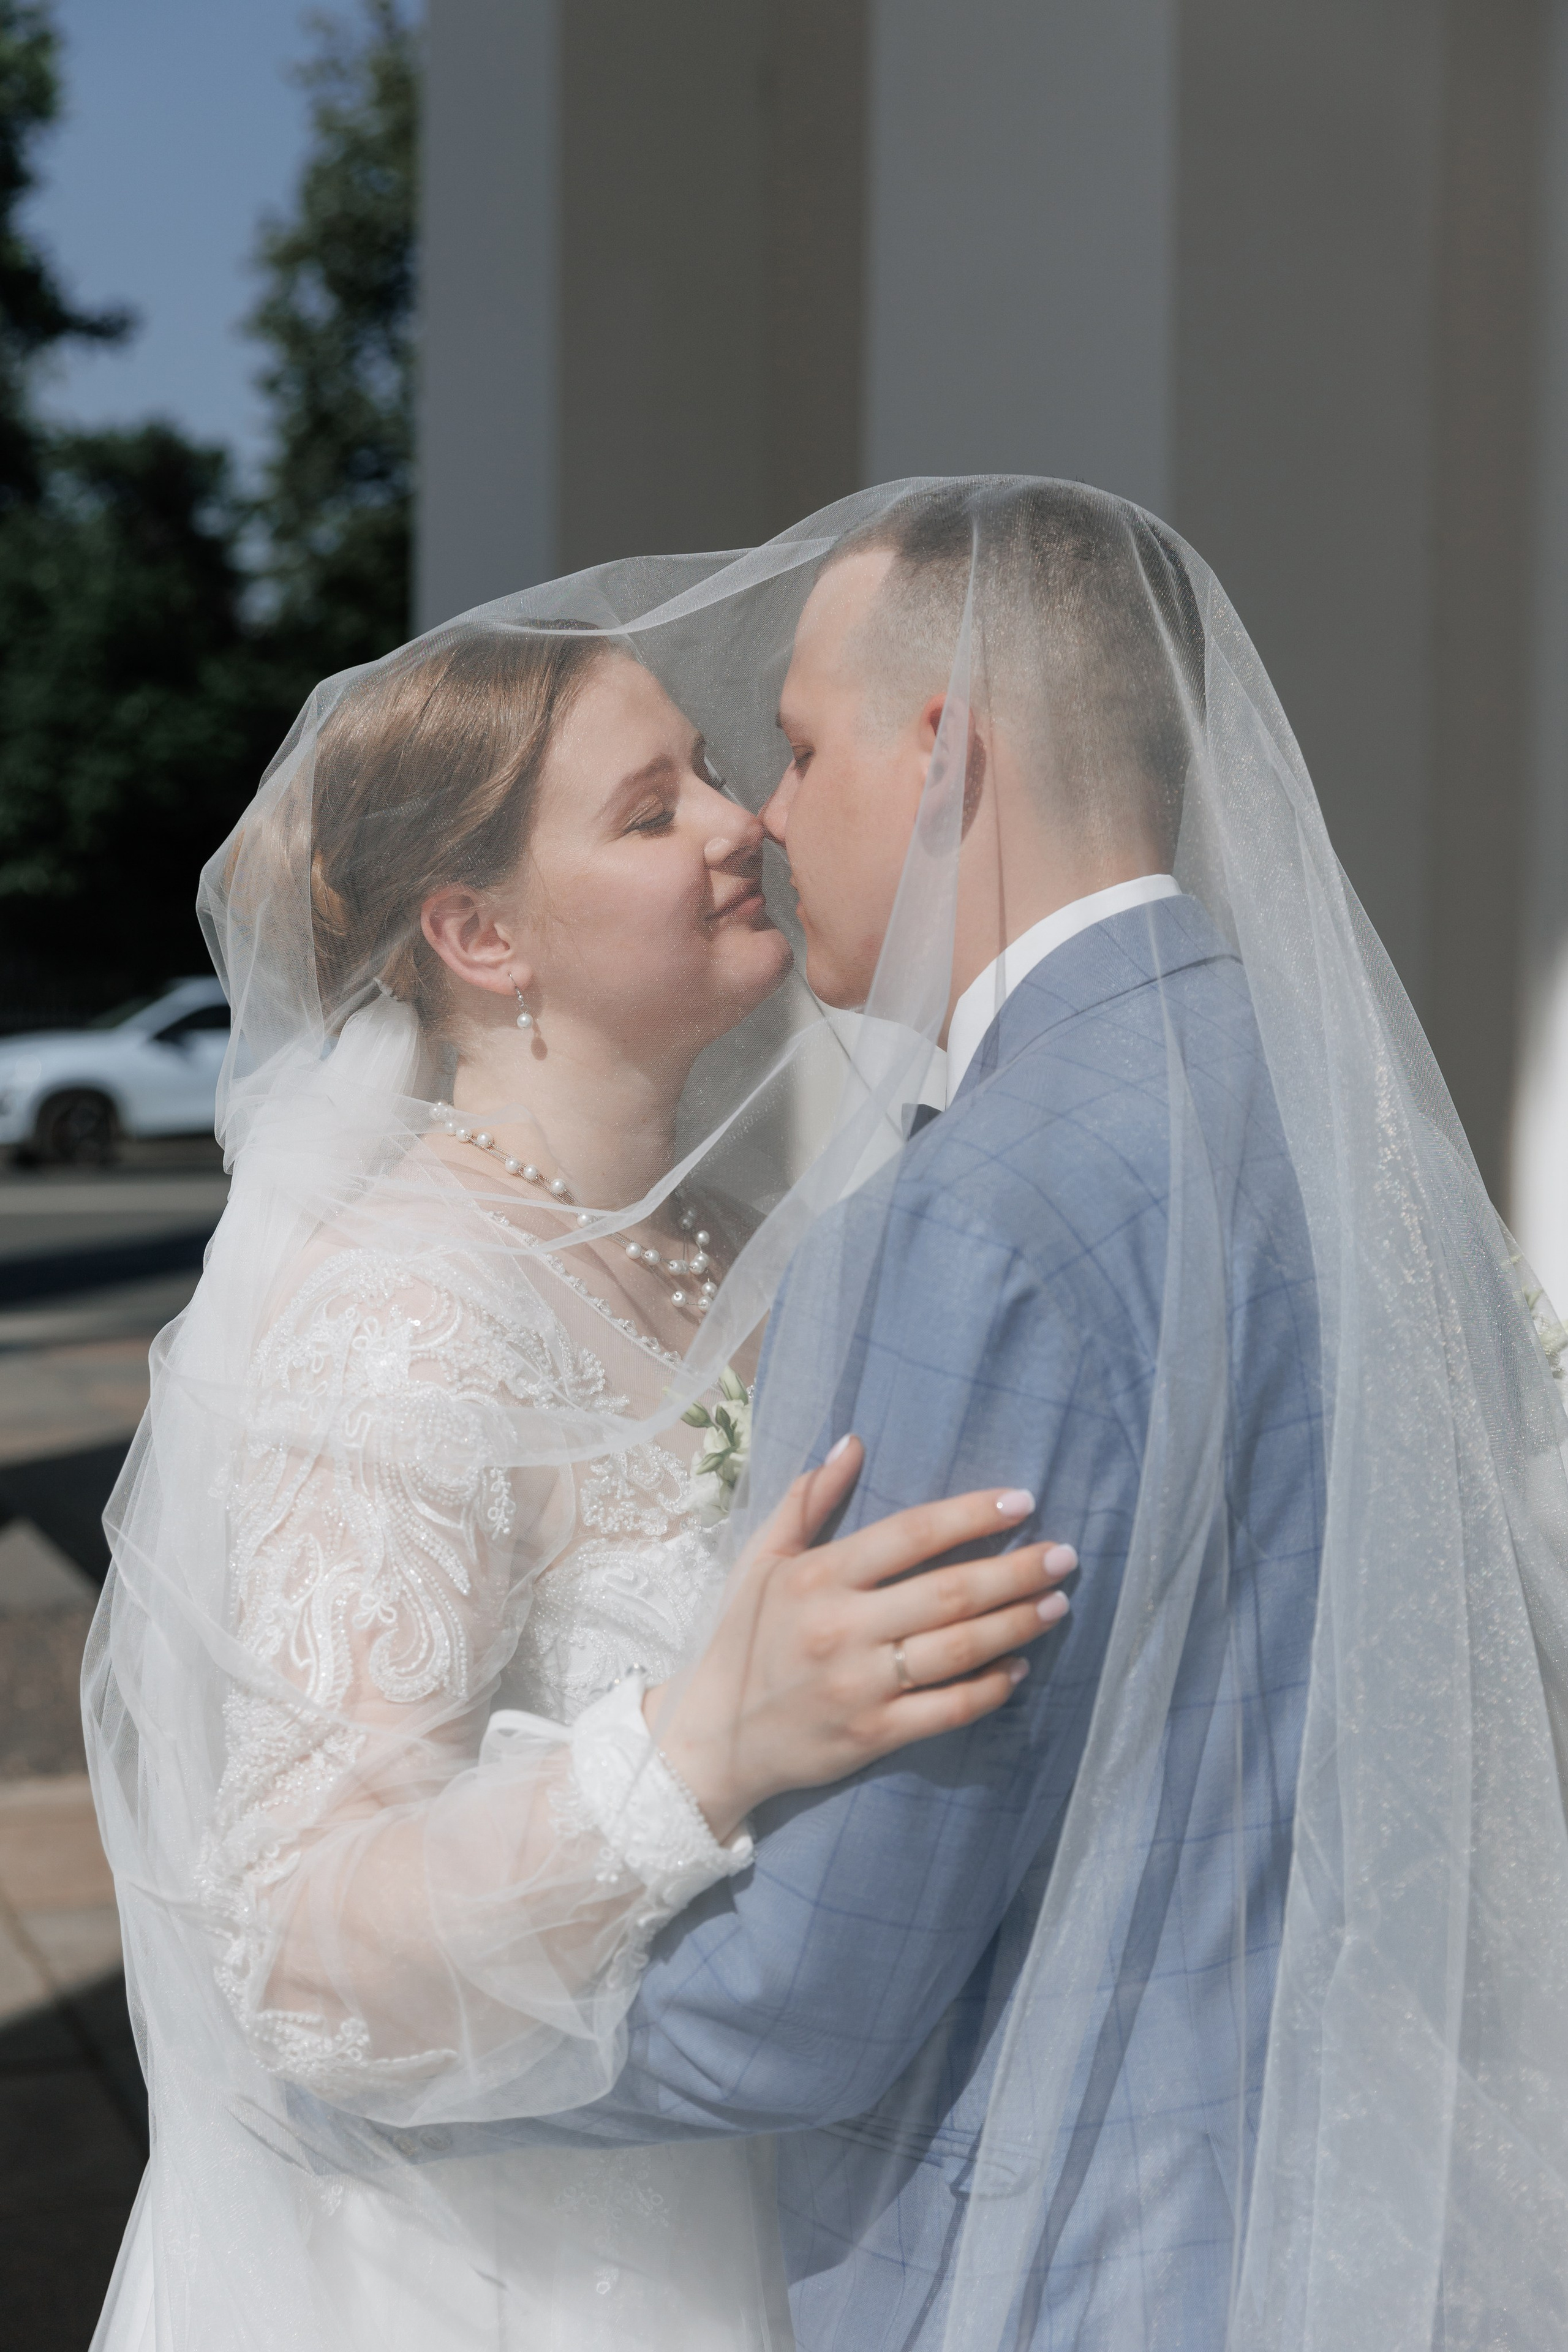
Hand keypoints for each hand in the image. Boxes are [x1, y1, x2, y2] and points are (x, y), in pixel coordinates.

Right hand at [645, 1438, 1075, 1841]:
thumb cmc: (742, 1640)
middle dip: (1016, 1571)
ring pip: (958, 1650)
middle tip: (1065, 1555)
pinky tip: (1021, 1667)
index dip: (970, 1515)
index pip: (910, 1535)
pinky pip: (948, 1710)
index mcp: (817, 1578)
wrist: (714, 1740)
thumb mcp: (761, 1561)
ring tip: (1057, 1603)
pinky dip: (991, 1688)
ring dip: (1017, 1624)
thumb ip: (807, 1501)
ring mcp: (860, 1686)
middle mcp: (841, 1629)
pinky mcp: (873, 1735)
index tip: (1022, 1502)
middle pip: (949, 1593)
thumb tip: (853, 1442)